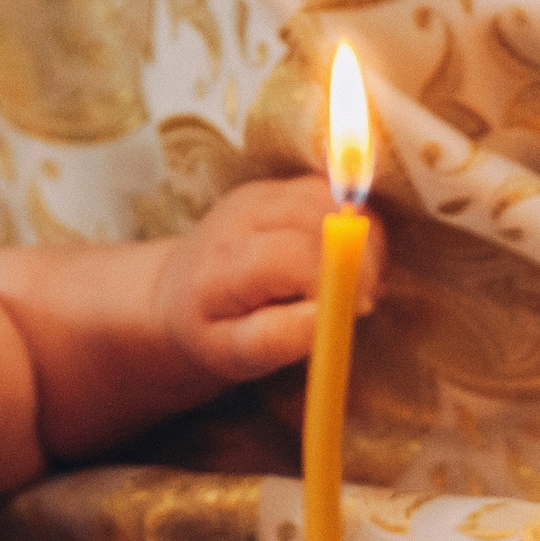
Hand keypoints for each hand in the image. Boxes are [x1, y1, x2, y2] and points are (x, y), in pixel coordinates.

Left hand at [152, 175, 383, 386]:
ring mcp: (261, 194)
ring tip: (349, 284)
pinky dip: (352, 226)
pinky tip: (341, 261)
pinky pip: (334, 196)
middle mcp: (243, 216)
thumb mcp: (235, 353)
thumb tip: (328, 314)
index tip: (357, 308)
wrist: (177, 292)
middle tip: (362, 300)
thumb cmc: (211, 330)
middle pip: (322, 219)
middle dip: (358, 260)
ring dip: (360, 242)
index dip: (338, 279)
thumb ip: (280, 338)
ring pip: (335, 202)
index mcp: (226, 262)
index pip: (294, 255)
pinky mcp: (278, 187)